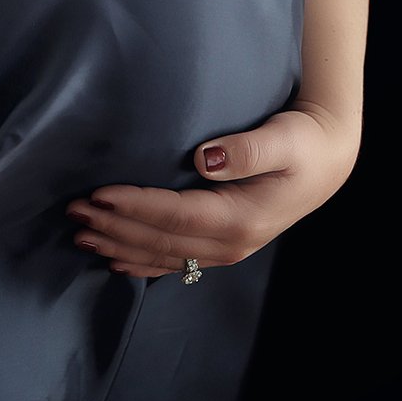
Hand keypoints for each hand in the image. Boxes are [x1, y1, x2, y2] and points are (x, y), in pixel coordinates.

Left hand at [65, 105, 361, 279]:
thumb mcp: (284, 138)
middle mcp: (230, 243)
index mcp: (240, 218)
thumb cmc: (304, 143)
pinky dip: (140, 261)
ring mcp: (225, 250)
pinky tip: (113, 258)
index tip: (97, 194)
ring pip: (161, 255)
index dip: (133, 206)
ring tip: (80, 234)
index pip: (174, 215)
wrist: (328, 162)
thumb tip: (204, 159)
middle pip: (160, 240)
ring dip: (119, 245)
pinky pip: (173, 262)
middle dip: (114, 227)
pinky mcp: (221, 245)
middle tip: (73, 211)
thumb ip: (245, 149)